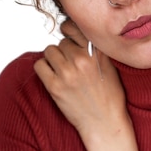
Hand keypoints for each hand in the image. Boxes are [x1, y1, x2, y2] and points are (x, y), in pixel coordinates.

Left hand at [34, 19, 150, 150]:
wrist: (105, 123)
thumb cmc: (110, 95)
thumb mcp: (110, 65)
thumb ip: (95, 48)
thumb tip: (76, 31)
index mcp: (98, 52)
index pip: (74, 27)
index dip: (69, 30)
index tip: (69, 37)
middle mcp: (82, 60)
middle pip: (61, 42)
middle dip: (64, 52)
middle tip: (71, 65)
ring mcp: (67, 73)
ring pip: (49, 51)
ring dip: (53, 59)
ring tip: (62, 71)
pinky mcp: (54, 86)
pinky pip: (39, 65)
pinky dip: (44, 69)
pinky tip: (53, 77)